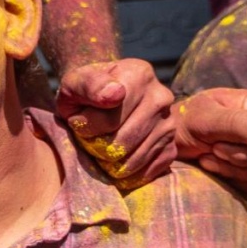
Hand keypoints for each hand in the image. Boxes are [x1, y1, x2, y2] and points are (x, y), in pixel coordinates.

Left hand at [55, 58, 176, 189]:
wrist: (103, 100)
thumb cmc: (85, 93)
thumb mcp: (75, 83)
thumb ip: (88, 85)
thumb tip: (114, 94)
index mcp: (139, 74)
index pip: (110, 118)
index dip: (86, 126)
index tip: (77, 120)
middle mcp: (161, 97)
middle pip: (122, 142)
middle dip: (96, 147)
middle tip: (87, 138)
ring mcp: (169, 123)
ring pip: (133, 160)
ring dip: (109, 162)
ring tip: (100, 146)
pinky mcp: (171, 147)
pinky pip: (146, 172)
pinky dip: (126, 173)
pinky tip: (115, 159)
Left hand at [175, 87, 246, 198]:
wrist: (177, 144)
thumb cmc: (187, 125)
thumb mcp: (204, 119)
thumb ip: (239, 123)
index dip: (244, 148)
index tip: (215, 144)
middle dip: (236, 160)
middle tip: (211, 151)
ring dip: (235, 172)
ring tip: (211, 159)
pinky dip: (239, 183)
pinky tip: (219, 172)